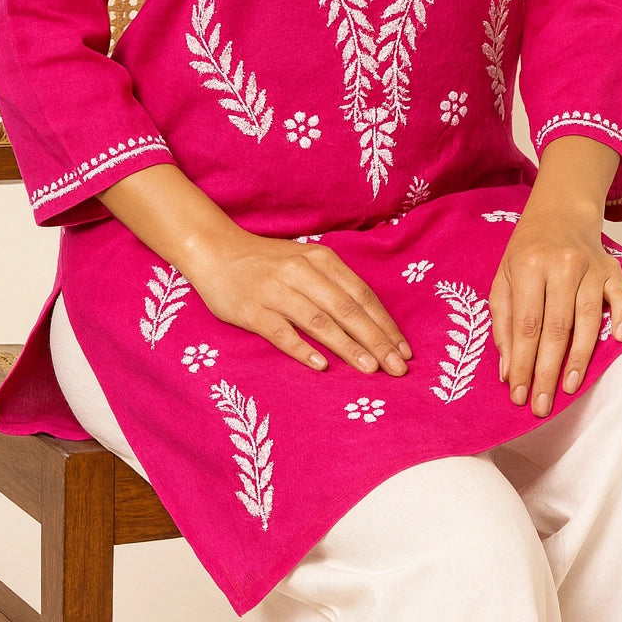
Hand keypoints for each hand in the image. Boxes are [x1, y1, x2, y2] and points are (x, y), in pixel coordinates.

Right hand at [186, 229, 413, 377]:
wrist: (217, 252)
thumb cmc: (269, 262)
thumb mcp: (306, 262)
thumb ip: (335, 285)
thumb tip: (373, 323)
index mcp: (321, 259)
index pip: (362, 295)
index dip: (385, 324)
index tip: (404, 351)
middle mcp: (302, 272)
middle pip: (347, 310)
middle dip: (376, 340)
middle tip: (396, 368)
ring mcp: (277, 291)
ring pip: (319, 321)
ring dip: (347, 347)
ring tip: (370, 369)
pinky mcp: (253, 310)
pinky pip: (282, 333)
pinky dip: (303, 349)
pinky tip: (322, 365)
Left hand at [489, 198, 621, 415]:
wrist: (560, 212)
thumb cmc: (528, 252)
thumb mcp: (504, 278)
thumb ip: (503, 322)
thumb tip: (507, 370)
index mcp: (529, 266)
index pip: (526, 325)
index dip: (522, 363)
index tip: (518, 394)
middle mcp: (561, 265)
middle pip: (556, 327)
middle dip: (547, 371)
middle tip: (542, 405)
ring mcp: (590, 266)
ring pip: (588, 318)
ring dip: (579, 357)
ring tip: (569, 388)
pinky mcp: (613, 269)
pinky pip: (621, 297)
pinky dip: (621, 318)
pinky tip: (616, 341)